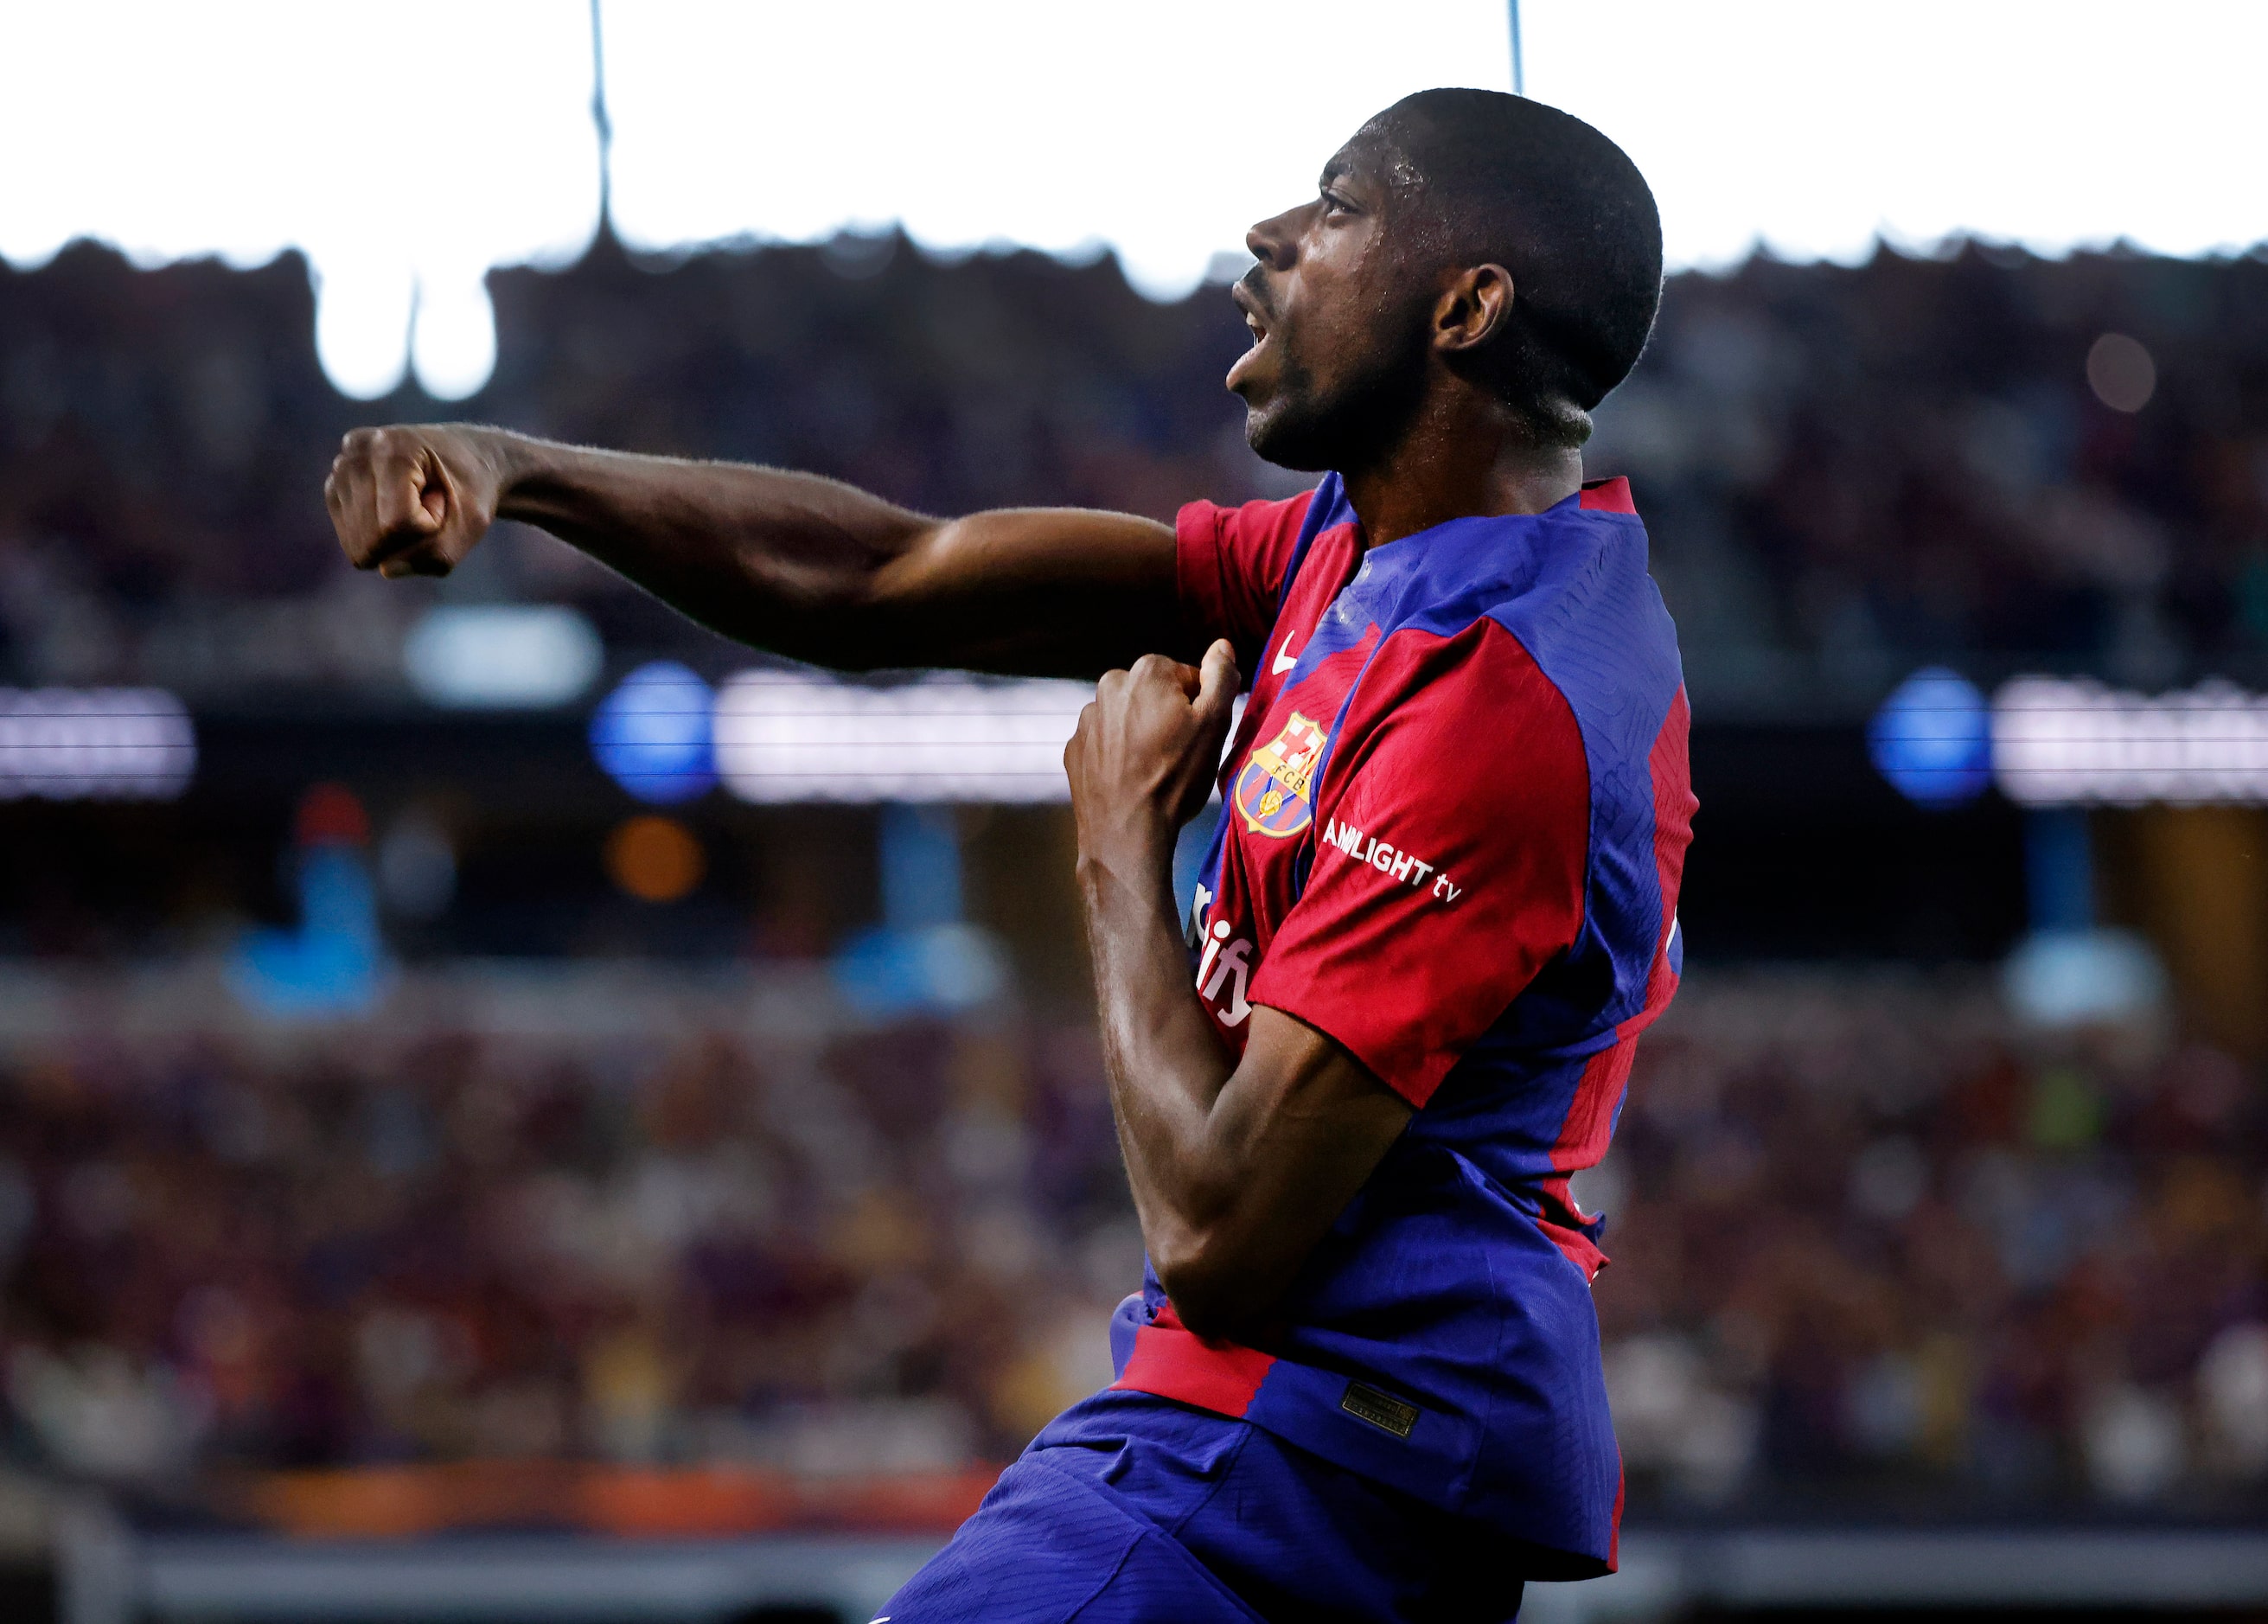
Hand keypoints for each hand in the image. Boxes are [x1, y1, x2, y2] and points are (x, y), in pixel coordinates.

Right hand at [325, 424, 509, 578]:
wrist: (466, 459)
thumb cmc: (472, 490)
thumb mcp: (472, 524)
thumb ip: (437, 554)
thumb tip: (386, 570)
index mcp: (394, 447)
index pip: (396, 524)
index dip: (430, 528)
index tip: (444, 500)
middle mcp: (357, 452)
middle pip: (372, 539)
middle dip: (411, 537)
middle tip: (430, 504)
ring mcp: (340, 468)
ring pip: (358, 545)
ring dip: (395, 538)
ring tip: (414, 504)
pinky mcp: (334, 487)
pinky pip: (353, 542)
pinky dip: (380, 536)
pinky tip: (395, 507)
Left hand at [1066, 641, 1239, 873]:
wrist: (1126, 833)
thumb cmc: (1175, 777)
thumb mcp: (1214, 725)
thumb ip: (1221, 678)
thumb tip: (1222, 646)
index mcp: (1147, 671)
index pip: (1186, 677)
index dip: (1198, 707)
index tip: (1198, 737)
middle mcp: (1110, 685)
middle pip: (1153, 694)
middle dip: (1166, 716)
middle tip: (1178, 755)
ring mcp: (1087, 718)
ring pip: (1127, 717)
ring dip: (1140, 734)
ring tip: (1154, 771)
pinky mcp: (1074, 748)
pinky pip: (1104, 742)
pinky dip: (1117, 754)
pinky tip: (1130, 779)